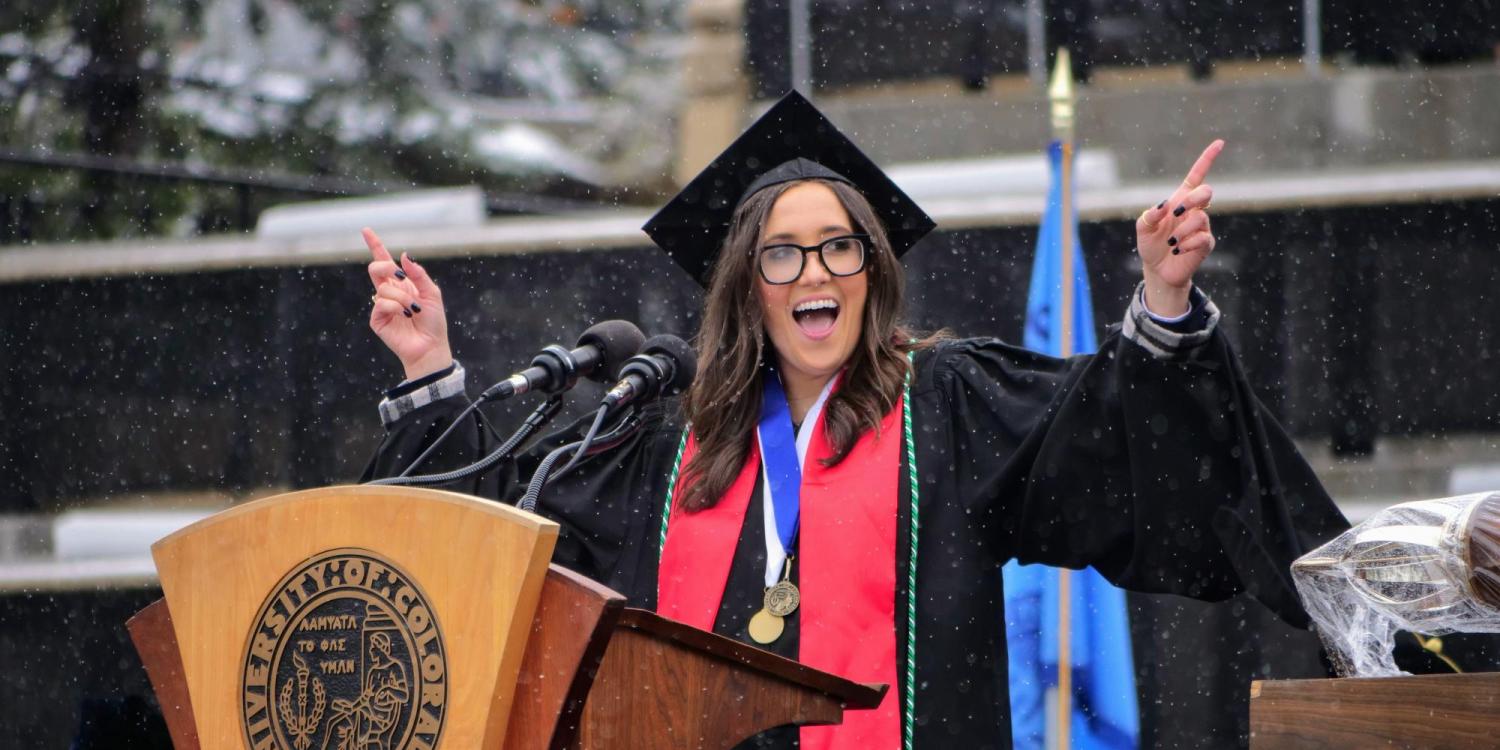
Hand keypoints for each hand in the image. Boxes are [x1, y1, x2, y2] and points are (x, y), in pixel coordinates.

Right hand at [365, 228, 452, 379]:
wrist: (431, 346)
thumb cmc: (433, 322)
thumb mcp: (432, 293)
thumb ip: (418, 274)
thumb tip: (403, 256)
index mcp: (401, 284)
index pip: (384, 261)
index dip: (375, 245)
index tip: (366, 230)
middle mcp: (388, 292)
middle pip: (375, 268)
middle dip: (385, 268)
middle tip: (401, 279)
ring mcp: (381, 305)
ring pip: (384, 288)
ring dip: (403, 298)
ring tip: (413, 311)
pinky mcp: (377, 319)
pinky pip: (382, 303)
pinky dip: (396, 307)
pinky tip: (404, 317)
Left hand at [1136, 140, 1221, 316]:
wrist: (1157, 269)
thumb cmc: (1151, 244)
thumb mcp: (1143, 228)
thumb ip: (1149, 215)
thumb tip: (1163, 206)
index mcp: (1179, 200)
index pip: (1196, 175)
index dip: (1207, 159)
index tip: (1219, 143)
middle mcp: (1193, 211)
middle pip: (1207, 191)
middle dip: (1194, 199)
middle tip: (1177, 212)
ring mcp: (1201, 227)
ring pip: (1201, 218)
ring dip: (1182, 230)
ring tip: (1171, 243)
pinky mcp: (1205, 244)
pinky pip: (1202, 238)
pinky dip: (1187, 244)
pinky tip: (1177, 250)